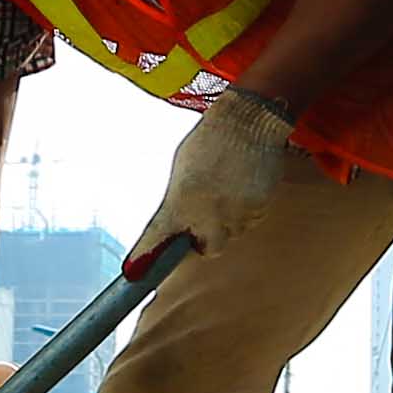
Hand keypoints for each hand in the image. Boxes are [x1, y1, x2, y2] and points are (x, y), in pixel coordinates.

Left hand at [140, 86, 299, 263]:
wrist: (248, 121)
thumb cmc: (210, 139)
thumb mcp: (183, 169)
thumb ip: (177, 201)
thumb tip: (172, 225)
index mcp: (182, 200)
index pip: (158, 238)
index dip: (147, 255)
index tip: (133, 272)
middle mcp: (208, 213)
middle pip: (207, 248)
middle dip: (204, 238)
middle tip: (203, 217)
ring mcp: (236, 213)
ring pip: (230, 234)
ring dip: (226, 222)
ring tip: (225, 190)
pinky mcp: (259, 209)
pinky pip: (249, 221)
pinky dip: (244, 211)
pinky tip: (241, 186)